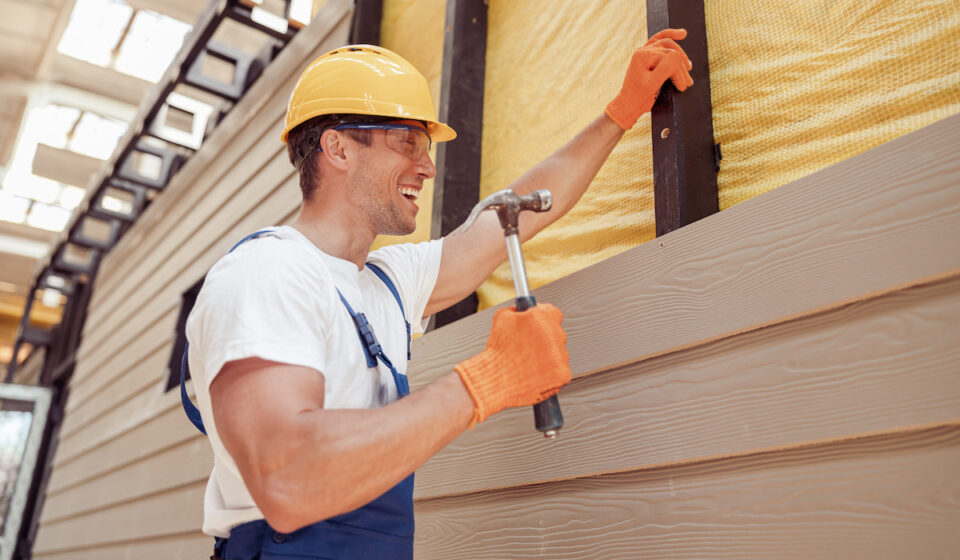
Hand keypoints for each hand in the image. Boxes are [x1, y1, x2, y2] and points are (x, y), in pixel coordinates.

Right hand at [454, 303, 570, 426]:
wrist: (496, 380)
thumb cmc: (498, 351)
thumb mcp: (502, 318)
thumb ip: (517, 309)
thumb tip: (523, 309)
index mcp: (542, 317)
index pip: (553, 312)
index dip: (543, 318)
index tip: (538, 323)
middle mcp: (555, 334)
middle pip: (556, 333)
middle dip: (544, 338)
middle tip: (528, 346)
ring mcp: (561, 355)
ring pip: (558, 352)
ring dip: (547, 355)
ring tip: (528, 361)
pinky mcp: (563, 373)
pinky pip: (560, 369)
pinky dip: (550, 371)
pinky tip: (535, 371)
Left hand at [605, 28, 694, 129]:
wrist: (629, 105)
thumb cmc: (639, 97)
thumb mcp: (653, 84)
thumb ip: (666, 68)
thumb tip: (677, 55)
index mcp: (642, 55)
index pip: (669, 58)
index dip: (678, 73)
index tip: (682, 87)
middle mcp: (643, 50)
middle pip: (670, 51)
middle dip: (681, 67)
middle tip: (687, 83)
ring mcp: (645, 51)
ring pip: (668, 44)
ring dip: (680, 54)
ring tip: (688, 67)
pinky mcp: (648, 55)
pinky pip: (660, 40)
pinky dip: (671, 36)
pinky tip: (683, 34)